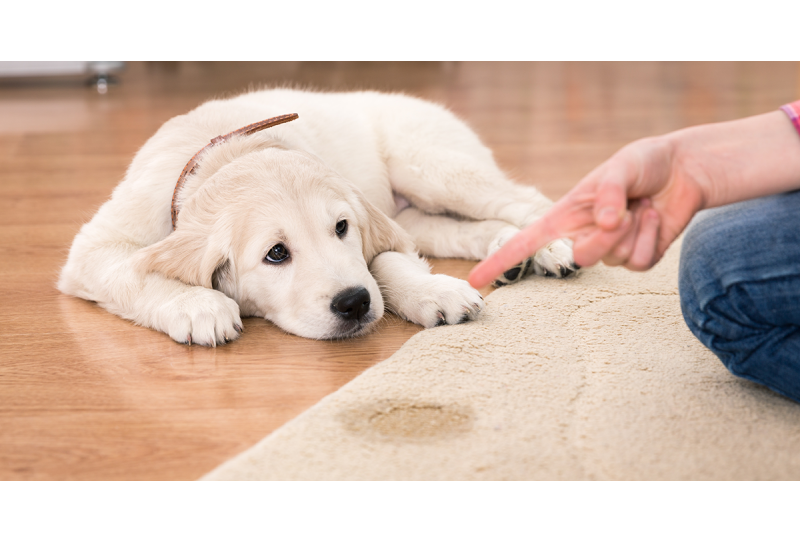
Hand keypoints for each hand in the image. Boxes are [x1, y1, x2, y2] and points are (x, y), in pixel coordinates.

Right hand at [469, 135, 706, 287]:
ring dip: (633, 230)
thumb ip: (608, 192)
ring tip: (641, 206)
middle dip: (605, 238)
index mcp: (565, 215)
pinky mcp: (637, 257)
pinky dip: (651, 238)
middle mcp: (583, 235)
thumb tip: (603, 223)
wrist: (683, 170)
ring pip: (613, 260)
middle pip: (580, 258)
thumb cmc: (644, 163)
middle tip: (624, 211)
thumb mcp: (622, 166)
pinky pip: (638, 263)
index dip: (499, 260)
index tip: (476, 280)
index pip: (525, 242)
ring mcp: (610, 250)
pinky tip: (654, 218)